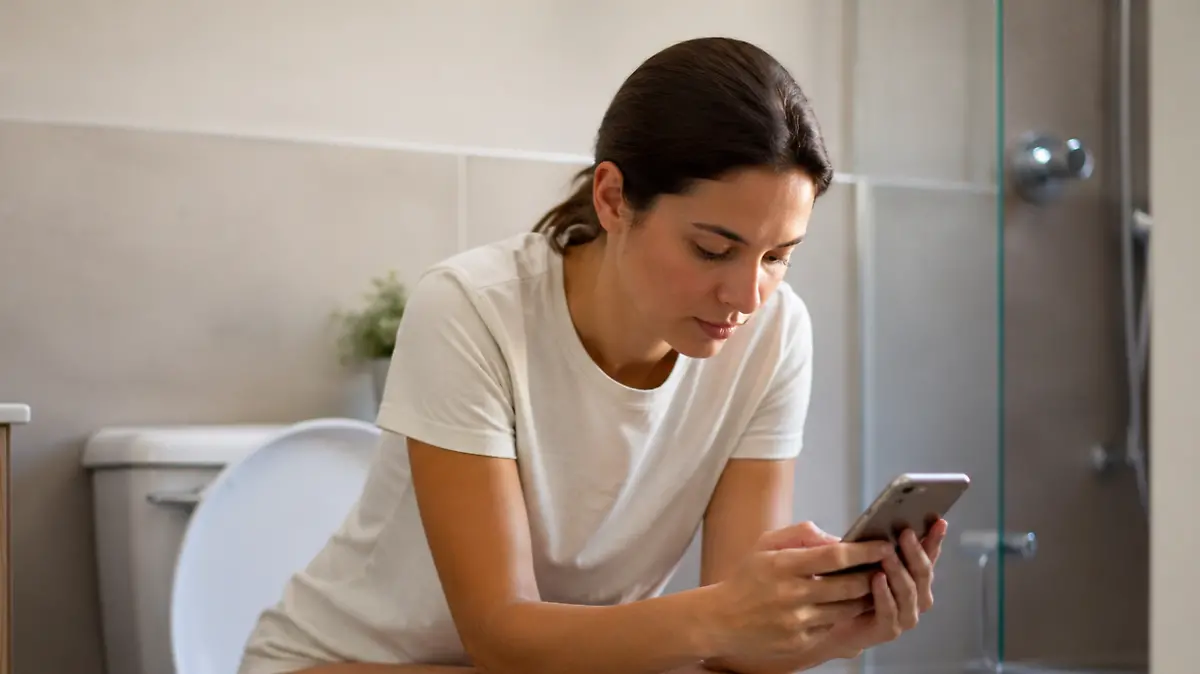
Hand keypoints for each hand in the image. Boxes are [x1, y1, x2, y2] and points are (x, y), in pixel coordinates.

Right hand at [702, 522, 892, 663]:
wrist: (720, 620)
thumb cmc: (747, 578)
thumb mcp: (766, 545)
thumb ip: (801, 534)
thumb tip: (837, 539)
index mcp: (783, 565)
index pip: (835, 556)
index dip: (865, 550)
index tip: (884, 545)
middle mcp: (790, 594)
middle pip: (848, 585)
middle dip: (872, 575)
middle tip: (886, 566)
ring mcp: (796, 622)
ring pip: (846, 609)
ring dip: (863, 597)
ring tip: (869, 585)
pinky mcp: (799, 643)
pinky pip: (832, 627)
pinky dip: (841, 615)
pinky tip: (842, 605)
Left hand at [814, 519, 948, 659]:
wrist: (835, 622)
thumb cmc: (853, 586)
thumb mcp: (865, 559)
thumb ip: (879, 544)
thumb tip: (885, 517)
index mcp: (916, 577)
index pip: (930, 555)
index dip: (935, 539)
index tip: (939, 521)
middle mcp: (917, 597)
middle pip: (923, 573)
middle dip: (915, 552)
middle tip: (906, 533)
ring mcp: (906, 615)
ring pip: (909, 592)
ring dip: (899, 572)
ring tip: (888, 555)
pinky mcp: (888, 630)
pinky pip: (889, 611)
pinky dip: (884, 594)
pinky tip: (877, 579)